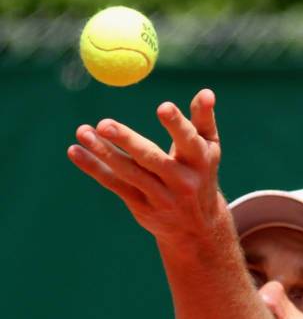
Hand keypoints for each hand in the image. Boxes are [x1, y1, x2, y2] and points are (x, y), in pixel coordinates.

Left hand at [67, 88, 225, 247]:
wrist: (197, 228)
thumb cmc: (201, 174)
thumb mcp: (210, 148)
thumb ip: (204, 119)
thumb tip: (207, 90)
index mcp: (199, 161)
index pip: (188, 141)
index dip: (177, 125)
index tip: (164, 107)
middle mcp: (181, 181)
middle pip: (151, 158)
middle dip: (127, 141)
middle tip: (104, 124)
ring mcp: (160, 196)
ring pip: (129, 172)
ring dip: (103, 153)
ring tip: (83, 132)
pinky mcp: (141, 206)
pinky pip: (115, 184)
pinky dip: (94, 168)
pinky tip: (76, 152)